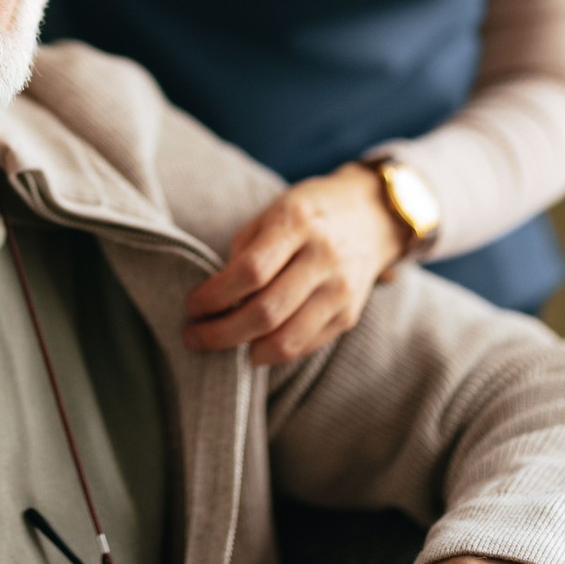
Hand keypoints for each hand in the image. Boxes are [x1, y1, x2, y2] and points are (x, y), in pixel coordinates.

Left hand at [183, 162, 410, 365]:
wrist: (373, 215)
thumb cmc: (309, 212)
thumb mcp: (272, 212)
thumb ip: (244, 250)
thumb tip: (216, 298)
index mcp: (297, 223)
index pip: (250, 271)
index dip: (215, 295)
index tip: (191, 306)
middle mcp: (324, 257)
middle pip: (266, 312)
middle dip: (221, 333)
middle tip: (193, 337)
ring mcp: (340, 290)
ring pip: (287, 340)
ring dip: (245, 351)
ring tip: (220, 346)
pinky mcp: (349, 315)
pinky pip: (305, 346)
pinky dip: (273, 352)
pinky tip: (253, 344)